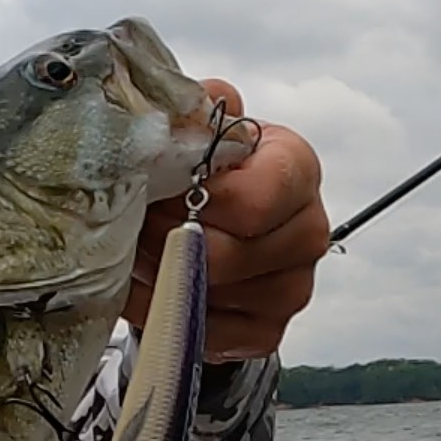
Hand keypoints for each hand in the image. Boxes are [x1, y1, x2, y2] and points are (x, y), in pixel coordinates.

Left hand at [125, 80, 327, 362]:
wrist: (195, 221)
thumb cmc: (194, 169)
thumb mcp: (191, 128)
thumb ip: (191, 110)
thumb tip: (192, 107)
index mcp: (297, 168)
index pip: (252, 200)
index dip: (193, 201)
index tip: (158, 190)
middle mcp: (309, 230)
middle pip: (225, 256)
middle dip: (163, 242)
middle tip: (131, 226)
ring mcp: (293, 288)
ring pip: (210, 296)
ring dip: (158, 277)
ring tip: (135, 251)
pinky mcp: (266, 332)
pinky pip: (205, 333)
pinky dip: (164, 313)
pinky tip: (149, 285)